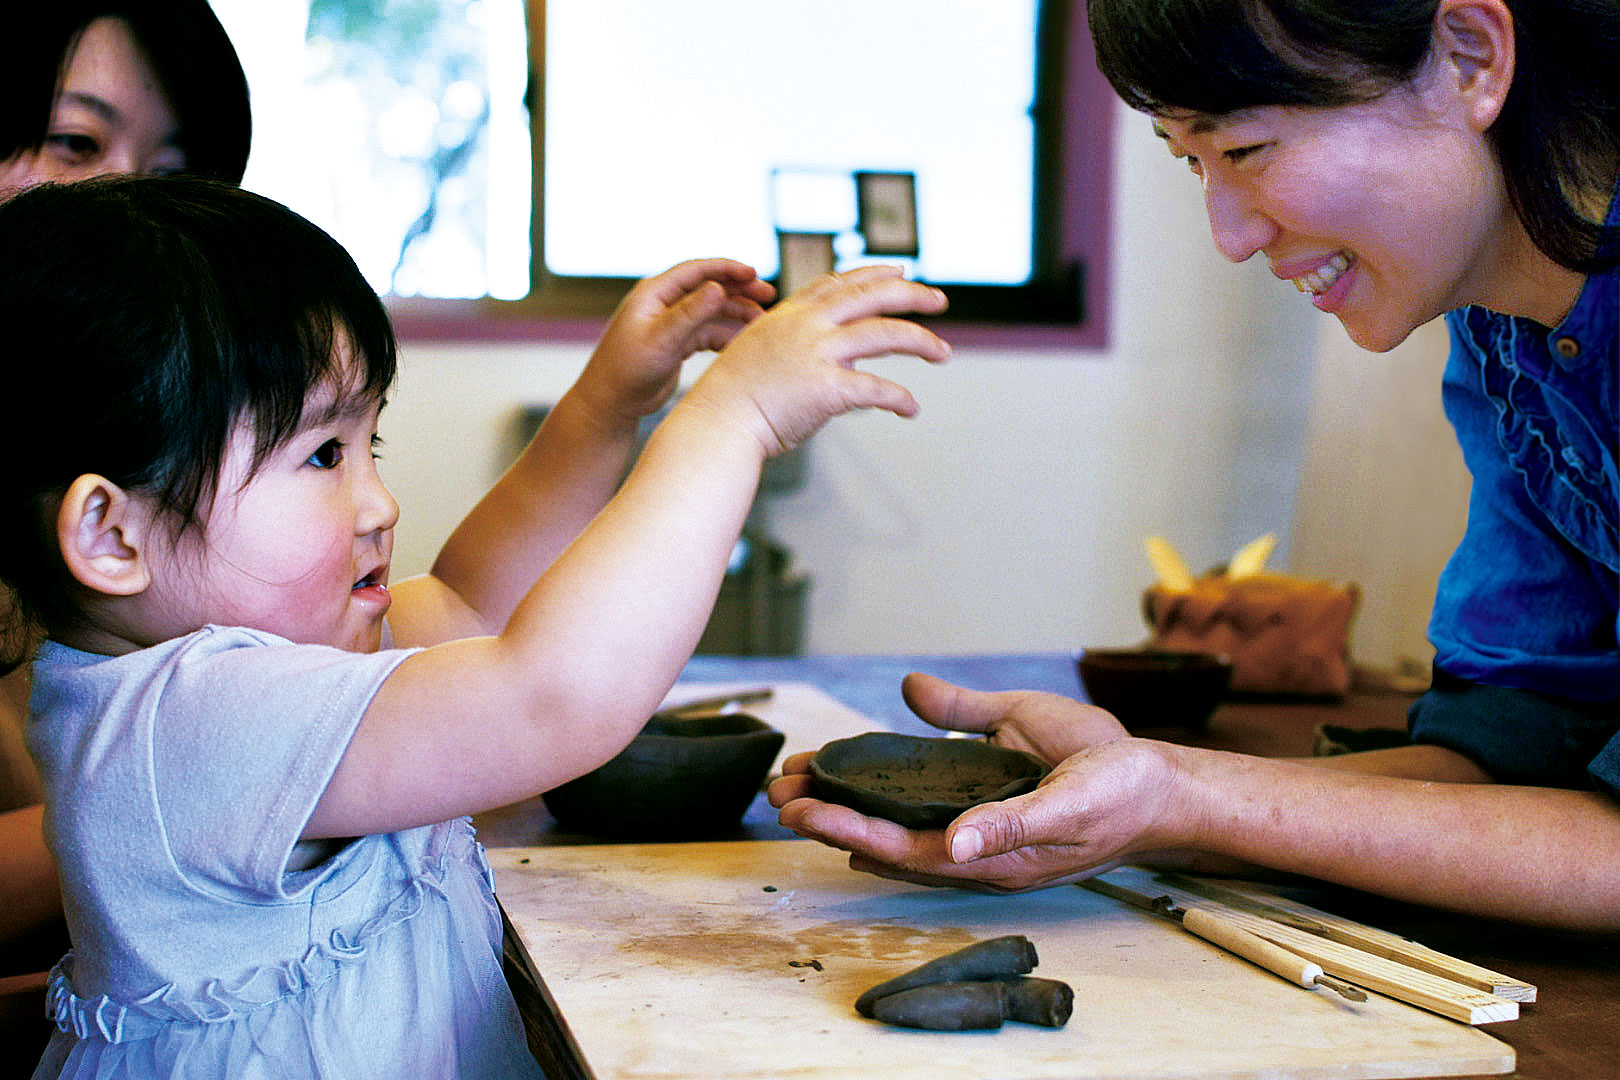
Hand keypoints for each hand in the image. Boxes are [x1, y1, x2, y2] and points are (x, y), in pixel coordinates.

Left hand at [579, 258, 775, 425]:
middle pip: (708, 287)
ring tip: (762, 322)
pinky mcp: (676, 343)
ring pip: (711, 311)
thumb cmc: (628, 370)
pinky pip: (707, 332)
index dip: (727, 269)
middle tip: (769, 295)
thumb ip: (691, 314)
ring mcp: (670, 323)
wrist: (611, 403)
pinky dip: (726, 335)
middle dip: (739, 289)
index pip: (697, 271)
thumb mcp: (662, 339)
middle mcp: (663, 304)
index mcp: (654, 293)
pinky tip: (744, 344)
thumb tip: (718, 288)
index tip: (754, 274)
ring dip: (736, 313)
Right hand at [684, 265, 950, 455]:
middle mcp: (807, 325)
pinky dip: (899, 399)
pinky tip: (911, 408)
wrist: (717, 422)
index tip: (900, 272)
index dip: (873, 274)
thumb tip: (834, 359)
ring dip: (921, 342)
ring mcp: (817, 354)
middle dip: (912, 294)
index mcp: (790, 314)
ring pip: (885, 334)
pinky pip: (877, 389)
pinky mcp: (827, 388)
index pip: (839, 283)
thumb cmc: (734, 398)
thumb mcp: (759, 352)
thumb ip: (796, 346)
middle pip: (872, 295)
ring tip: (942, 353)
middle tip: (940, 299)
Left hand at [769, 674, 1184, 891]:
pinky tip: (856, 781)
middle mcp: (977, 850)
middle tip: (777, 792)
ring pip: (898, 825)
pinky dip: (882, 791)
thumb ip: (1014, 818)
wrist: (1162, 789)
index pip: (903, 849)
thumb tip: (958, 841)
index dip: (848, 831)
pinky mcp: (985, 805)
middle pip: (887, 843)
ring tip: (798, 782)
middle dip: (831, 819)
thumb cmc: (1121, 789)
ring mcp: (979, 830)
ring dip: (849, 807)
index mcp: (994, 855)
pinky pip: (923, 803)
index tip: (802, 810)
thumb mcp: (1072, 797)